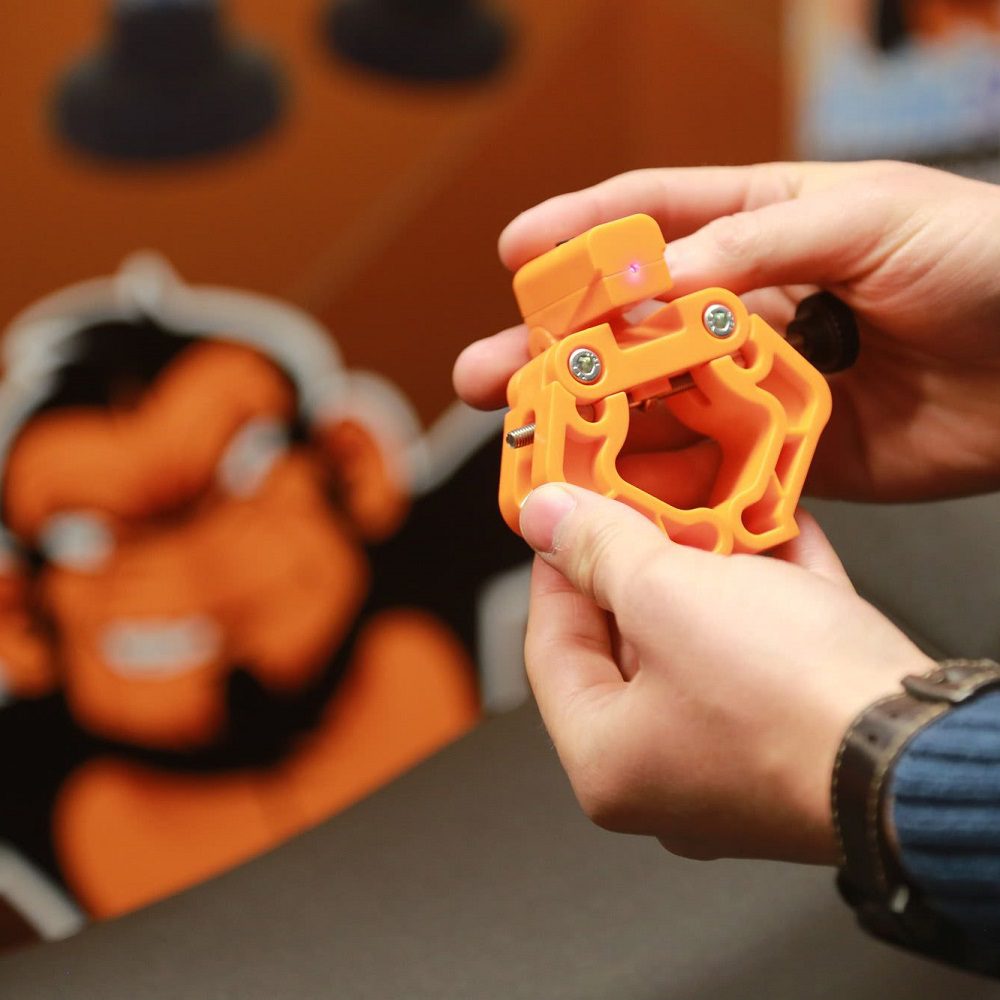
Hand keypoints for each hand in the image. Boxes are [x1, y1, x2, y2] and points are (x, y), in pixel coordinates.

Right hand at [454, 160, 999, 501]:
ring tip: (528, 441)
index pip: (654, 221)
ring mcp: (761, 383)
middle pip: (630, 329)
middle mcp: (750, 307)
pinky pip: (711, 466)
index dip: (579, 236)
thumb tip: (662, 279)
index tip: (516, 254)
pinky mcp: (786, 451)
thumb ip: (760, 242)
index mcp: (765, 226)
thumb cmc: (986, 257)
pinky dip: (661, 480)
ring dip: (589, 424)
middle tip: (490, 374)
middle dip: (552, 351)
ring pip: (656, 403)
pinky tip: (611, 491)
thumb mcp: (870, 216)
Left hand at [518, 482, 932, 862]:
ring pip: (702, 643)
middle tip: (638, 508)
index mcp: (609, 761)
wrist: (924, 748)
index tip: (564, 524)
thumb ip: (597, 549)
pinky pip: (765, 653)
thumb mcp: (665, 595)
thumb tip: (547, 518)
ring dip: (709, 572)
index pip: (553, 648)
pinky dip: (768, 595)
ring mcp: (736, 760)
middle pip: (629, 644)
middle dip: (640, 564)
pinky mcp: (797, 739)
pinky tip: (780, 538)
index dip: (555, 570)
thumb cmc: (794, 707)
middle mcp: (667, 774)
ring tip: (708, 512)